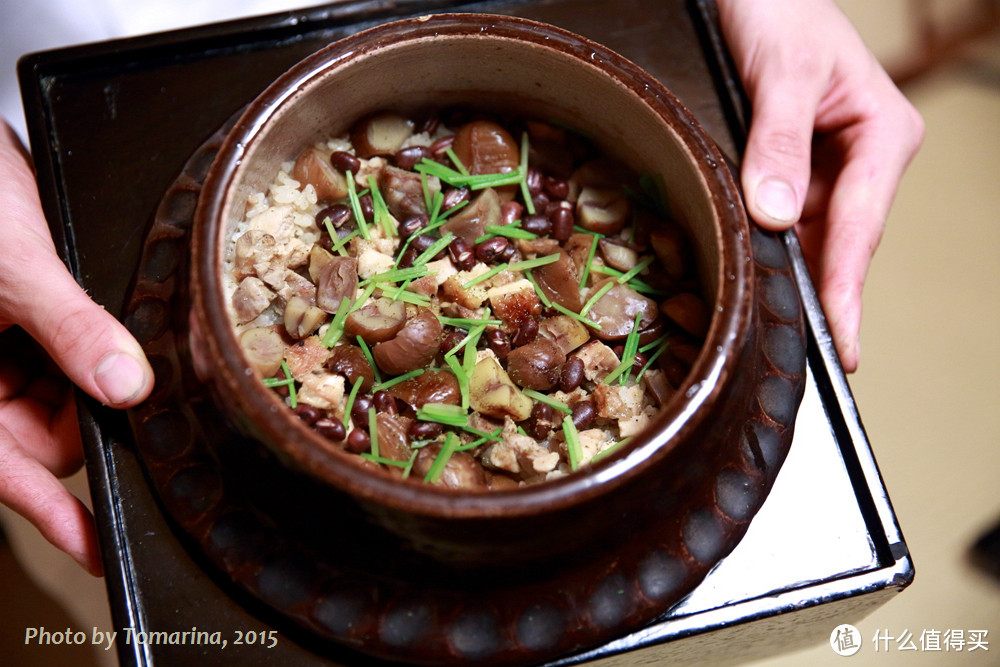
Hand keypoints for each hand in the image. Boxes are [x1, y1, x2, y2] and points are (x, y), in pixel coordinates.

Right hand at [0, 120, 153, 574]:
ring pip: (59, 393)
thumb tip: (125, 387)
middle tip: (128, 381)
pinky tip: (98, 321)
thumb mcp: (13, 265)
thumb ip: (69, 329)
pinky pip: (60, 353)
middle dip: (90, 413)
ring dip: (92, 372)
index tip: (101, 548)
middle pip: (43, 431)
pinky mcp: (16, 320)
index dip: (54, 514)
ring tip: (103, 330)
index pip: (4, 469)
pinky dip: (88, 343)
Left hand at [717, 0, 923, 371]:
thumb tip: (778, 214)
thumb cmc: (782, 11)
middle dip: (820, 295)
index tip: (843, 344)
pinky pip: (784, 219)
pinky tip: (752, 274)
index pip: (863, 226)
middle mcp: (861, 160)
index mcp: (882, 136)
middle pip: (840, 243)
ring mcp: (828, 169)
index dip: (848, 290)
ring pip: (810, 238)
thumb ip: (780, 142)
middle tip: (802, 354)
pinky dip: (767, 247)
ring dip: (790, 275)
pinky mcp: (794, 171)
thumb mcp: (784, 73)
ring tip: (773, 326)